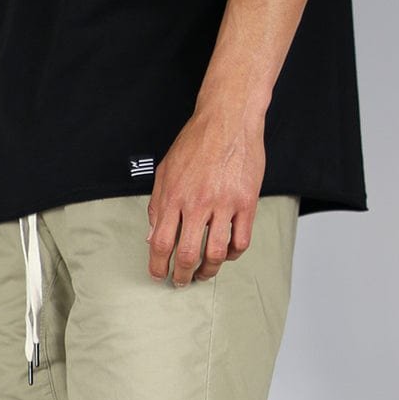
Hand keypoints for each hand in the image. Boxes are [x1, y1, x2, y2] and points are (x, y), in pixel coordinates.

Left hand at [147, 105, 265, 286]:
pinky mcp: (246, 202)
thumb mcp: (166, 169)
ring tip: (203, 274)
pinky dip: (233, 255)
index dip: (157, 265)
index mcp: (174, 195)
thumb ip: (158, 204)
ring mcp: (224, 203)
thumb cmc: (196, 141)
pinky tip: (227, 255)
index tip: (158, 274)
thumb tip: (152, 236)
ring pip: (216, 254)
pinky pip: (241, 241)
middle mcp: (197, 202)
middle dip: (182, 276)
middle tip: (181, 281)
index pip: (160, 242)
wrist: (228, 118)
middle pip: (187, 254)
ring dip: (208, 271)